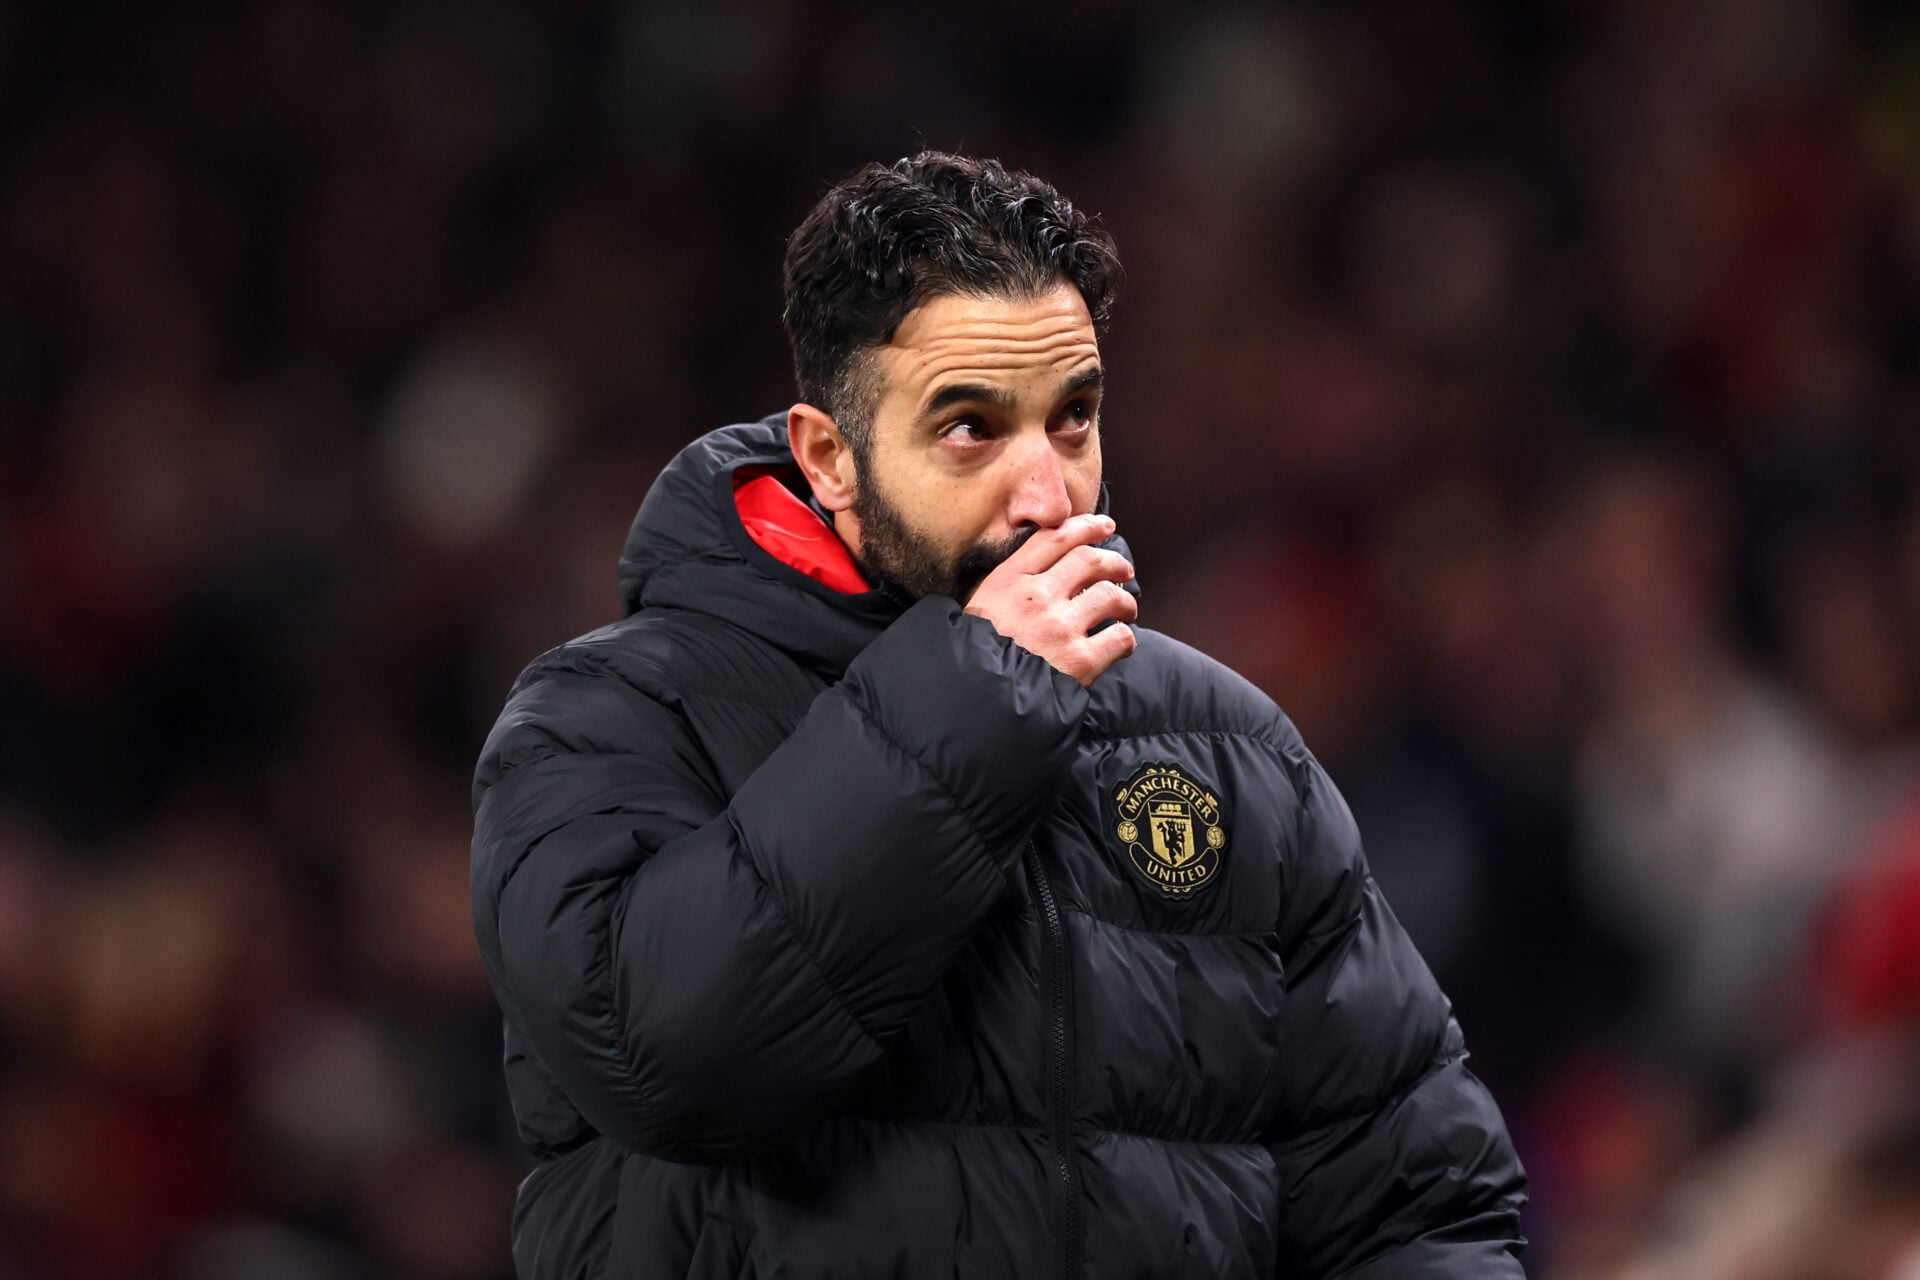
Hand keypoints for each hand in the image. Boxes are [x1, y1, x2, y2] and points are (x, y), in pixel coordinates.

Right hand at [964, 514, 1137, 687]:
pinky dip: (1126, 638)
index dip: (1086, 526)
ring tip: (1126, 610)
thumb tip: (1043, 566)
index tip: (1104, 526)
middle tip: (1124, 570)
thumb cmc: (975, 658)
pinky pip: (1120, 637)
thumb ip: (1006, 585)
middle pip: (1089, 560)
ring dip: (1125, 601)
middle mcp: (1036, 599)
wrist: (976, 704)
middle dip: (1114, 562)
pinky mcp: (1079, 662)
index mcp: (1008, 582)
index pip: (1055, 538)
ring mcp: (1059, 629)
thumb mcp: (976, 609)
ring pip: (1110, 595)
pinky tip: (1121, 643)